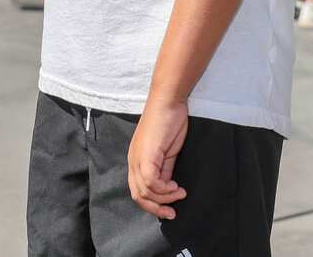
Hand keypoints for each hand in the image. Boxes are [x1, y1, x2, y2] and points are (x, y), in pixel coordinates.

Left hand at [127, 98, 188, 219]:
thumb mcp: (166, 152)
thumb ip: (164, 170)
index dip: (152, 204)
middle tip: (173, 211)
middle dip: (157, 207)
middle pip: (138, 195)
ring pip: (145, 191)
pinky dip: (165, 189)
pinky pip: (152, 181)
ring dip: (165, 198)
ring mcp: (138, 158)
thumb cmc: (168, 122)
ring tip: (179, 193)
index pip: (137, 191)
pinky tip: (176, 185)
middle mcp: (133, 161)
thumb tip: (167, 187)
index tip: (169, 210)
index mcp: (136, 161)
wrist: (168, 102)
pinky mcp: (147, 154)